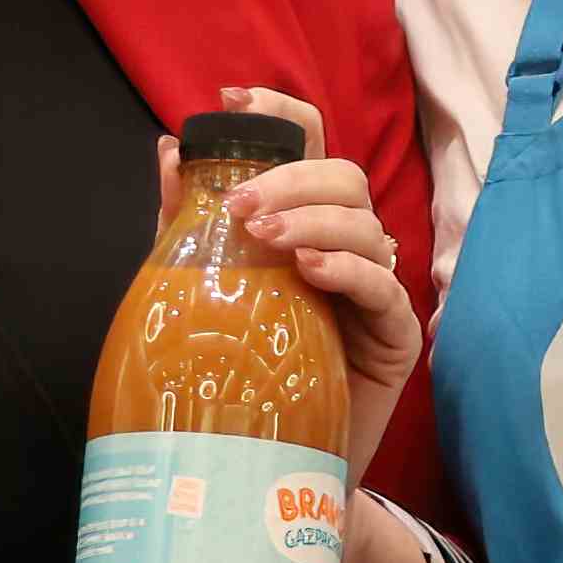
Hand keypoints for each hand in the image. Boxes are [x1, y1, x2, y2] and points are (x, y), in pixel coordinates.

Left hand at [178, 86, 421, 476]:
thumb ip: (187, 226)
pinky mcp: (395, 336)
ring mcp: (376, 290)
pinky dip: (347, 268)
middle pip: (343, 177)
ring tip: (265, 240)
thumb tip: (167, 151)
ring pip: (367, 224)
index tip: (232, 97)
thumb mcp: (202, 289)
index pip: (309, 147)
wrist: (269, 466)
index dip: (280, 110)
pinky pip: (383, 287)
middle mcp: (346, 248)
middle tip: (240, 206)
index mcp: (304, 225)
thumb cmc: (239, 374)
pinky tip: (310, 270)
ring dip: (314, 221)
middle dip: (292, 178)